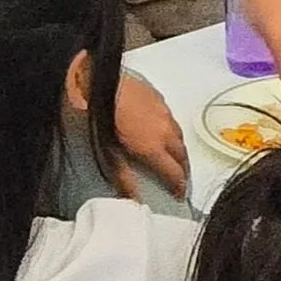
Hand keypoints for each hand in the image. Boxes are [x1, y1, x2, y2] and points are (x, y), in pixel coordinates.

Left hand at [111, 72, 188, 199]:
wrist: (97, 81)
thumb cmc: (100, 118)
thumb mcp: (108, 153)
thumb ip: (124, 177)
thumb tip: (135, 199)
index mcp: (153, 147)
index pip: (175, 173)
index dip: (179, 187)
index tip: (180, 195)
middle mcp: (165, 131)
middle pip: (183, 155)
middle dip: (184, 170)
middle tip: (181, 179)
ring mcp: (164, 112)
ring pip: (180, 136)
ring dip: (180, 150)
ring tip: (176, 158)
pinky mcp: (159, 98)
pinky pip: (172, 119)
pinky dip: (173, 132)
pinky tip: (164, 131)